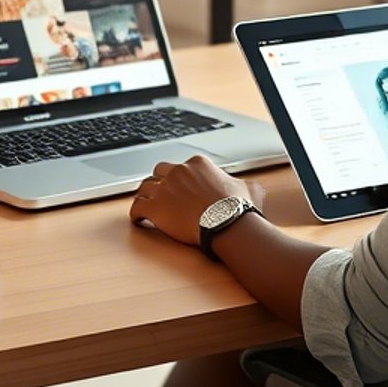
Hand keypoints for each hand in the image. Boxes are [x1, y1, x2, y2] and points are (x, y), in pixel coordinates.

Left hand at [129, 155, 267, 245]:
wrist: (226, 222)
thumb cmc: (237, 207)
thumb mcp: (248, 188)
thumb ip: (244, 184)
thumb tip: (251, 188)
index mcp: (198, 164)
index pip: (182, 166)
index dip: (180, 178)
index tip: (182, 188)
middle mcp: (178, 172)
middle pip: (159, 172)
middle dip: (159, 181)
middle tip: (162, 193)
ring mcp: (164, 189)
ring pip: (144, 188)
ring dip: (145, 196)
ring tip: (146, 204)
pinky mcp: (155, 208)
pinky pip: (137, 208)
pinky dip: (136, 214)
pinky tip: (138, 220)